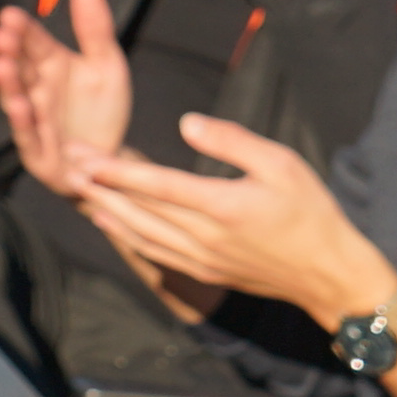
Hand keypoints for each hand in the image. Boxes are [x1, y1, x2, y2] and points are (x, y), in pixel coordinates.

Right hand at [0, 0, 134, 196]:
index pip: (32, 42)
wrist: (113, 160)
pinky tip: (20, 106)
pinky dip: (24, 123)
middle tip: (2, 34)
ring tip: (2, 65)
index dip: (22, 29)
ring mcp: (35, 123)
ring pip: (18, 102)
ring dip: (9, 85)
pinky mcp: (40, 155)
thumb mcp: (107, 65)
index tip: (10, 15)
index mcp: (50, 66)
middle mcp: (36, 92)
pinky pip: (30, 138)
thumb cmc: (101, 111)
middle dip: (10, 53)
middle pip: (21, 69)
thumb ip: (96, 30)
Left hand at [79, 112, 385, 326]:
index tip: (83, 154)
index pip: (156, 184)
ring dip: (106, 210)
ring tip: (80, 187)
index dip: (114, 169)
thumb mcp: (281, 162)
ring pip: (140, 234)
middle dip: (99, 185)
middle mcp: (205, 237)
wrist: (328, 273)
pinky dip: (126, 236)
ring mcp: (202, 260)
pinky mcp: (205, 272)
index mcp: (222, 206)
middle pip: (138, 210)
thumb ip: (231, 141)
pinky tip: (109, 222)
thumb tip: (187, 123)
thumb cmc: (310, 211)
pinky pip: (154, 253)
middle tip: (67, 162)